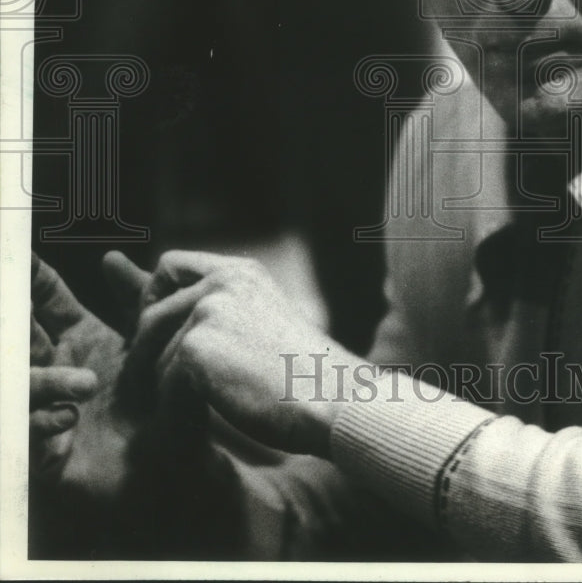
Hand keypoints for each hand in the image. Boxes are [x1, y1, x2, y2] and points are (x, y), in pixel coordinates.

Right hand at [30, 253, 147, 493]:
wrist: (179, 462)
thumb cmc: (167, 398)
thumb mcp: (156, 343)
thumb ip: (138, 298)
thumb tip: (111, 257)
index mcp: (78, 337)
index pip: (44, 301)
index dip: (31, 279)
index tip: (20, 258)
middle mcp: (54, 368)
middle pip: (17, 338)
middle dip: (14, 325)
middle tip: (22, 320)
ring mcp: (44, 408)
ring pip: (17, 384)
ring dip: (45, 381)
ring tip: (88, 384)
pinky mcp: (42, 451)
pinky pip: (24, 430)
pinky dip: (42, 420)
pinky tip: (71, 418)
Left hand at [119, 250, 359, 457]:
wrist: (333, 399)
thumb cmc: (304, 376)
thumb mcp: (261, 325)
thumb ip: (218, 313)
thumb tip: (167, 320)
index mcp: (241, 272)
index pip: (171, 265)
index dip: (152, 297)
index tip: (151, 332)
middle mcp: (221, 282)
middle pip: (150, 313)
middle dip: (141, 350)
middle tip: (146, 383)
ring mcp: (207, 310)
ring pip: (150, 352)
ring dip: (156, 385)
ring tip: (174, 410)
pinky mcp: (195, 346)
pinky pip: (159, 382)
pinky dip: (170, 407)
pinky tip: (190, 422)